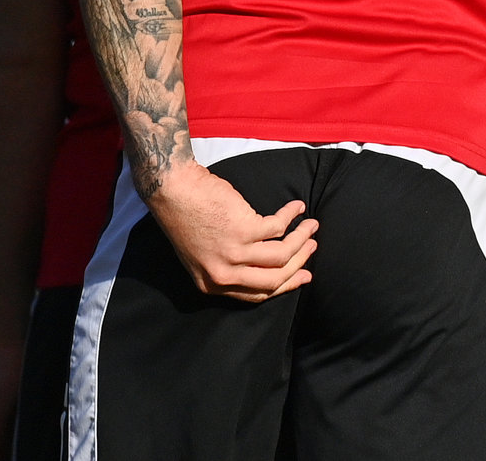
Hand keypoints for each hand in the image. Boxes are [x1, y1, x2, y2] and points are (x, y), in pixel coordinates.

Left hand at [143, 161, 317, 301]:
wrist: (173, 190)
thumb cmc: (186, 216)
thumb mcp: (201, 255)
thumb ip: (228, 267)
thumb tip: (263, 265)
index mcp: (212, 285)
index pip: (258, 295)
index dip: (286, 285)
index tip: (304, 275)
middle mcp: (223, 275)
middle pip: (274, 278)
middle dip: (299, 263)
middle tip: (313, 247)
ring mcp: (234, 253)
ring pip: (282, 254)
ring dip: (302, 239)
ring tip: (311, 225)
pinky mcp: (244, 230)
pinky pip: (278, 226)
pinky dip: (291, 215)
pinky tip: (297, 207)